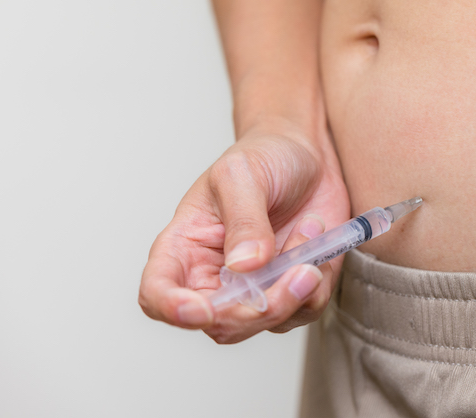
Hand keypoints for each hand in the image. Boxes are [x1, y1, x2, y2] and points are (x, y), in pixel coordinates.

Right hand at [138, 120, 349, 342]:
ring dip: (297, 287)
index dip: (173, 308)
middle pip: (221, 323)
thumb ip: (243, 220)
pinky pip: (304, 310)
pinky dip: (317, 281)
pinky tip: (317, 239)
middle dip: (261, 308)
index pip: (158, 292)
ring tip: (309, 231)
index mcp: (186, 245)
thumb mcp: (243, 174)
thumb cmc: (263, 156)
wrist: (307, 153)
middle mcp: (215, 275)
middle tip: (296, 270)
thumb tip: (244, 266)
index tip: (203, 309)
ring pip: (266, 322)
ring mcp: (255, 286)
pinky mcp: (291, 288)